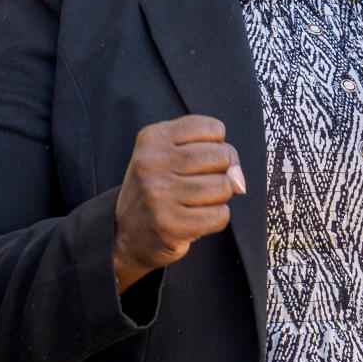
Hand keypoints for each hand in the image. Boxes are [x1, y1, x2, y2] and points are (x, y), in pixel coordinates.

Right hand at [113, 114, 244, 292]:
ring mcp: (158, 195)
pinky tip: (197, 218)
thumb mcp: (169, 154)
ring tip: (198, 201)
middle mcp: (151, 163)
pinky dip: (217, 218)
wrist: (125, 232)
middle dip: (225, 171)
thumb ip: (209, 150)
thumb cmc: (159, 187)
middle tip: (206, 182)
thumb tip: (238, 178)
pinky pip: (220, 215)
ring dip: (220, 197)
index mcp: (153, 138)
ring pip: (223, 186)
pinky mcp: (170, 225)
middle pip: (221, 156)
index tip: (205, 158)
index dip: (219, 145)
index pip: (213, 129)